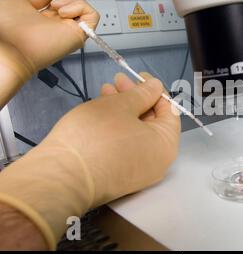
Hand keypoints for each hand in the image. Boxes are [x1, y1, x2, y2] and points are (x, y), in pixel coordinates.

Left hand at [0, 0, 98, 81]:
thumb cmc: (9, 30)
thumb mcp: (22, 1)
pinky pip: (92, 15)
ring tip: (54, 7)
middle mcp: (60, 23)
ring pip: (83, 4)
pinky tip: (63, 13)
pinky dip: (80, 7)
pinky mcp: (80, 35)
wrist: (11, 46)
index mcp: (46, 16)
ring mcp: (71, 29)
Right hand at [0, 73, 180, 248]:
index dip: (154, 89)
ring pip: (136, 133)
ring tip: (105, 90)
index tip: (138, 75)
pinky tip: (100, 111)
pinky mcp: (119, 177)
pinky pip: (126, 146)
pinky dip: (117, 127)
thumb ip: (142, 93)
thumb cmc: (97, 135)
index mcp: (166, 145)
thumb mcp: (121, 105)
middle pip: (152, 121)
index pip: (169, 110)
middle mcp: (158, 162)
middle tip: (117, 81)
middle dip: (135, 98)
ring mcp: (139, 172)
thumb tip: (156, 87)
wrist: (62, 178)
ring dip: (123, 110)